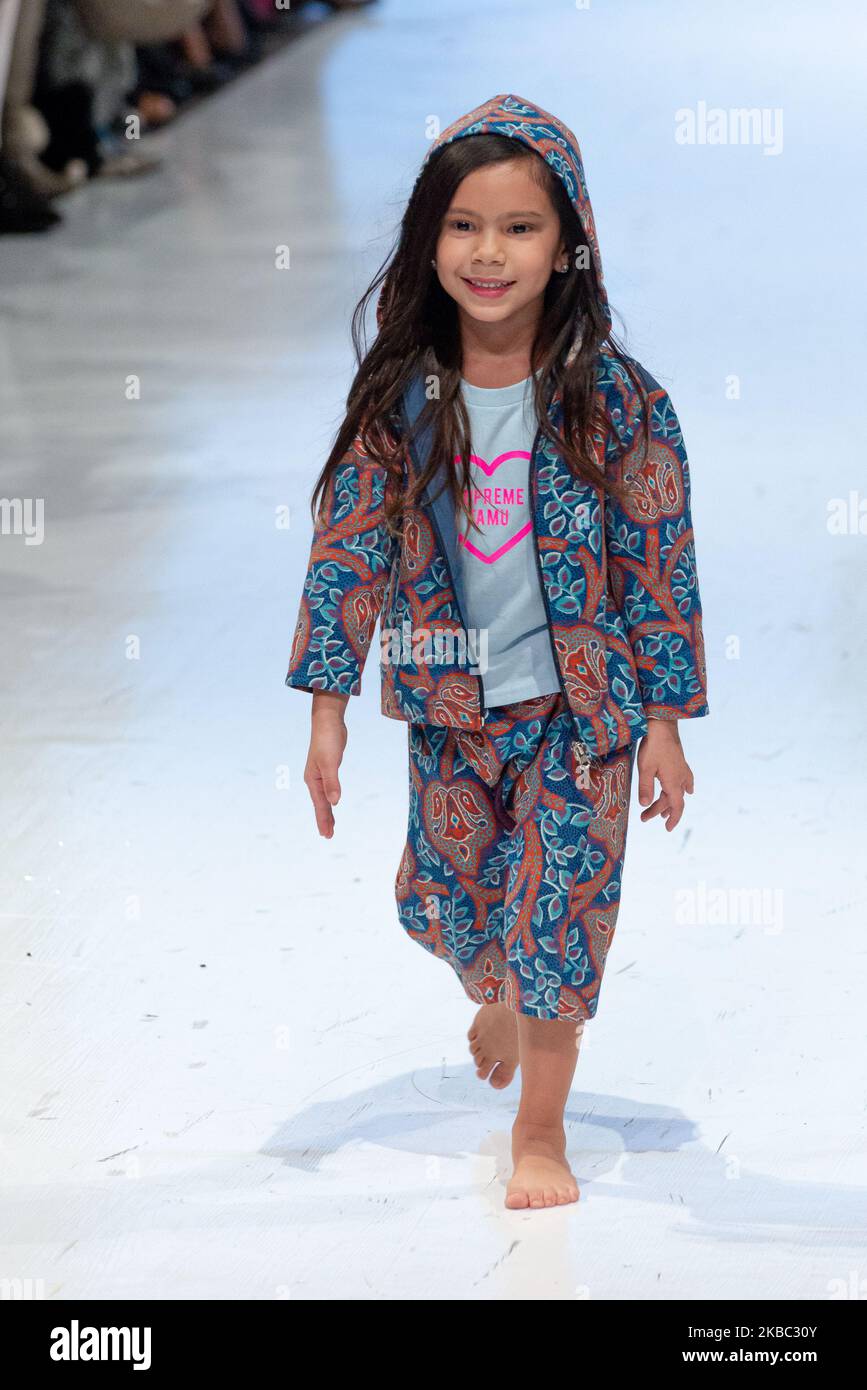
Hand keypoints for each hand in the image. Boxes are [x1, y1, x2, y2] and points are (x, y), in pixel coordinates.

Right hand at [304, 693, 348, 837]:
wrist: (327, 721)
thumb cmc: (328, 740)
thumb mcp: (331, 762)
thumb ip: (332, 782)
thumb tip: (334, 802)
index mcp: (313, 780)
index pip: (320, 805)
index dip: (323, 820)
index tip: (326, 835)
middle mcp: (314, 779)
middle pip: (320, 804)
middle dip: (324, 820)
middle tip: (328, 836)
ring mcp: (320, 774)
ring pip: (323, 798)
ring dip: (326, 812)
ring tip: (330, 825)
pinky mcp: (327, 769)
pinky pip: (328, 789)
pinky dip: (330, 799)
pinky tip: (332, 802)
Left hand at [636, 719, 694, 831]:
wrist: (663, 726)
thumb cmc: (653, 747)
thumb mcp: (645, 769)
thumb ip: (645, 788)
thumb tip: (644, 804)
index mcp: (673, 783)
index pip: (676, 807)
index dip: (673, 819)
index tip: (667, 829)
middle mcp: (681, 779)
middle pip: (672, 800)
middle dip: (659, 811)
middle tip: (644, 818)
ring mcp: (682, 770)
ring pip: (677, 791)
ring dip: (669, 802)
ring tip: (662, 812)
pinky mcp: (681, 763)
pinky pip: (685, 781)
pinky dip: (684, 788)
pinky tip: (688, 790)